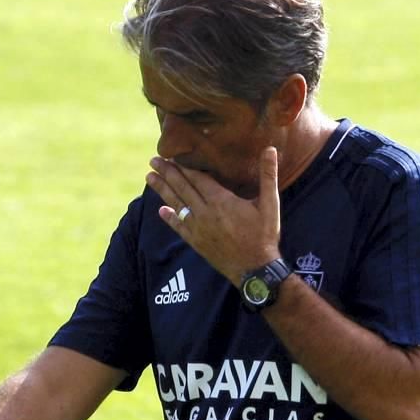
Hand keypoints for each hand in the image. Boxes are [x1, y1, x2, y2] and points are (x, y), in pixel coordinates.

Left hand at [145, 147, 281, 284]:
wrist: (254, 270)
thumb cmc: (264, 236)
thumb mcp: (270, 204)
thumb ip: (268, 175)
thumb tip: (270, 149)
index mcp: (221, 200)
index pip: (197, 178)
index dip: (183, 166)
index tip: (171, 155)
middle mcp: (205, 212)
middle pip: (182, 188)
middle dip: (167, 173)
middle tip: (153, 160)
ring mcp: (198, 228)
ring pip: (176, 204)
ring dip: (162, 189)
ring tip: (149, 177)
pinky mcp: (196, 242)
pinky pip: (178, 227)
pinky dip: (169, 217)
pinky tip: (160, 209)